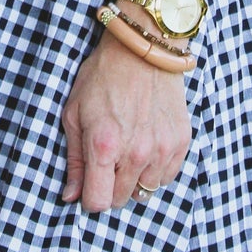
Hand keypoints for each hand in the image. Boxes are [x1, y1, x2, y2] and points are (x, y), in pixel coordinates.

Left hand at [61, 32, 191, 212]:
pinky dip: (155, 169)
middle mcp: (136, 153)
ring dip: (134, 178)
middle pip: (121, 200)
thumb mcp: (74, 113)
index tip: (89, 184)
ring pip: (145, 191)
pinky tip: (146, 146)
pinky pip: (166, 176)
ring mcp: (162, 149)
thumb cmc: (103, 77)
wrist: (143, 49)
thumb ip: (74, 159)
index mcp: (104, 146)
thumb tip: (71, 196)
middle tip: (108, 160)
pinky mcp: (180, 142)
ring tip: (128, 150)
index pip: (98, 202)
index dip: (89, 198)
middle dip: (110, 186)